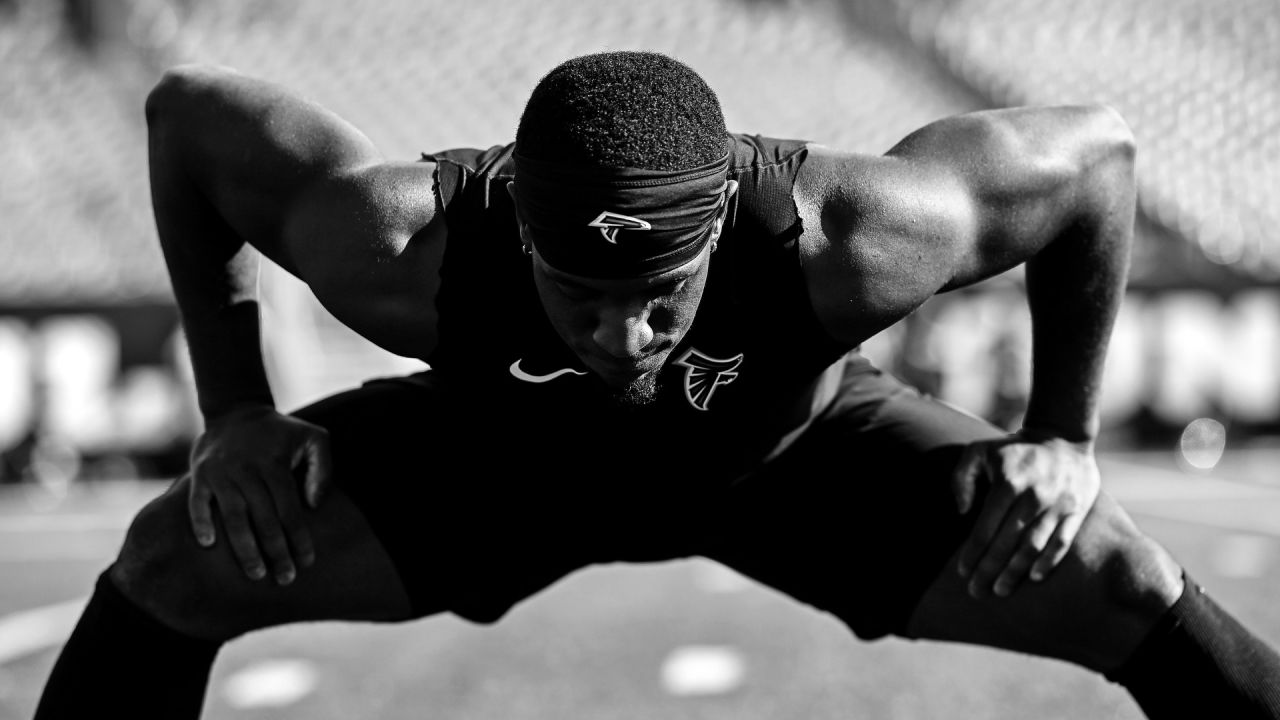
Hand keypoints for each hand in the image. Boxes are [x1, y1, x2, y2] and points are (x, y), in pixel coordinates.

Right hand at [186, 405, 331, 584]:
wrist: (236, 411)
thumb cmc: (281, 433)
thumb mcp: (313, 438)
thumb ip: (323, 468)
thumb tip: (316, 505)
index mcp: (275, 464)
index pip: (289, 508)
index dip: (299, 537)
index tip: (307, 563)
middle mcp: (247, 469)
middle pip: (263, 518)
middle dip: (276, 551)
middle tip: (286, 578)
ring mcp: (221, 472)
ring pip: (233, 516)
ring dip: (244, 548)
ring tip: (256, 574)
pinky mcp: (200, 474)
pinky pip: (197, 502)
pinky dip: (201, 522)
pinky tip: (209, 545)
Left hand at [952, 431, 1099, 598]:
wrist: (1063, 436)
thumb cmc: (1013, 449)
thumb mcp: (979, 450)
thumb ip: (962, 478)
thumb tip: (962, 511)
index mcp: (1007, 484)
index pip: (985, 529)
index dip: (973, 554)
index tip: (963, 572)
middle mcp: (1033, 497)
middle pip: (1007, 544)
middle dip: (989, 570)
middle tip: (977, 592)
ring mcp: (1057, 505)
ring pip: (1033, 547)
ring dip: (1015, 572)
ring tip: (1000, 590)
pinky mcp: (1077, 510)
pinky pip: (1062, 542)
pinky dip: (1048, 562)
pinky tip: (1034, 577)